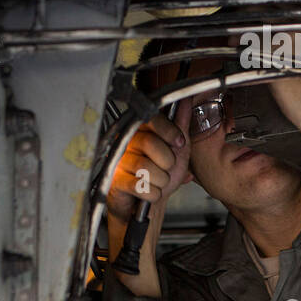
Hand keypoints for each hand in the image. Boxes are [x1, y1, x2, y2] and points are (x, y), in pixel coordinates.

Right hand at [107, 104, 192, 222]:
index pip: (150, 119)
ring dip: (161, 179)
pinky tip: (151, 191)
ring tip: (159, 181)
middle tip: (167, 167)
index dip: (168, 130)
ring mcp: (118, 161)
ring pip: (144, 166)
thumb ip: (181, 124)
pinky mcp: (114, 181)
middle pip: (148, 142)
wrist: (149, 201)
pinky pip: (138, 186)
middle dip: (167, 160)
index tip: (179, 142)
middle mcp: (126, 142)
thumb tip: (185, 100)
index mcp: (141, 131)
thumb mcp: (177, 149)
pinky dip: (152, 193)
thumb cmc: (161, 173)